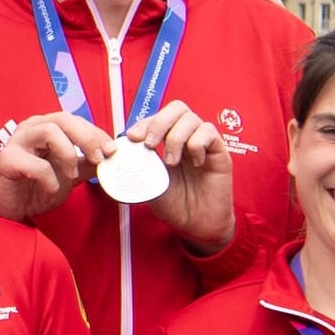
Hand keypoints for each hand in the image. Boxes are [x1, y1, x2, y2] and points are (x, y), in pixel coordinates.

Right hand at [0, 112, 114, 222]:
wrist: (8, 212)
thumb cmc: (34, 189)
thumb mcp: (68, 175)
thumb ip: (87, 164)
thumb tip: (110, 157)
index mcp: (44, 127)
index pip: (74, 120)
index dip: (96, 132)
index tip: (111, 150)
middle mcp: (30, 129)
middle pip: (63, 118)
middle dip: (87, 137)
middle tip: (99, 158)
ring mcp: (16, 142)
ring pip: (50, 132)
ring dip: (68, 155)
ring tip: (71, 176)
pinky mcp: (6, 161)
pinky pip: (37, 166)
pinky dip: (50, 181)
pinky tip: (50, 191)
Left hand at [129, 101, 234, 253]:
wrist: (197, 226)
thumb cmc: (175, 205)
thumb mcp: (148, 185)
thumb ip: (136, 169)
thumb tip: (114, 158)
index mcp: (169, 142)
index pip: (158, 117)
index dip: (144, 122)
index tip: (132, 137)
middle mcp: (187, 138)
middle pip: (177, 108)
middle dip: (159, 122)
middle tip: (150, 145)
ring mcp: (204, 143)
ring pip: (191, 118)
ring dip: (176, 138)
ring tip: (171, 162)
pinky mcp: (219, 152)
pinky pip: (209, 132)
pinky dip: (196, 144)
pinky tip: (195, 163)